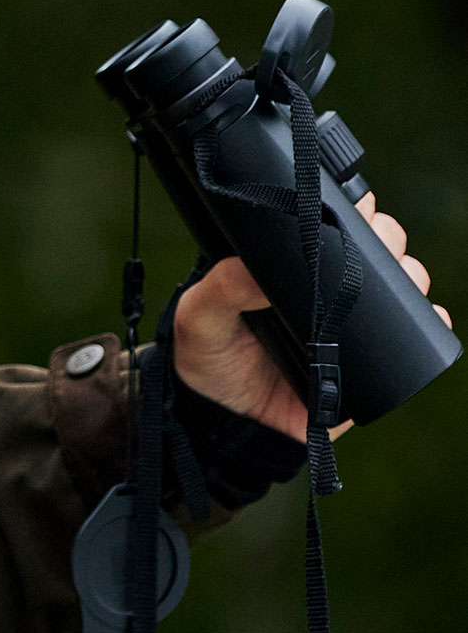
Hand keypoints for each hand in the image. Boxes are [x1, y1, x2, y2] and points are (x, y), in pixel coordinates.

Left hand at [171, 194, 448, 441]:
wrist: (226, 427)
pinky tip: (427, 316)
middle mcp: (324, 287)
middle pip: (375, 245)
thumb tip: (255, 266)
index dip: (350, 208)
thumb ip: (221, 288)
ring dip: (411, 272)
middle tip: (376, 242)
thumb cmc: (207, 361)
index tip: (356, 205)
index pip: (329, 222)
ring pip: (402, 283)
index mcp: (287, 265)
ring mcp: (350, 324)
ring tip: (400, 277)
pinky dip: (431, 322)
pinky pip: (415, 341)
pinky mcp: (370, 365)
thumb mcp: (201, 317)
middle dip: (387, 235)